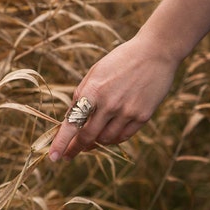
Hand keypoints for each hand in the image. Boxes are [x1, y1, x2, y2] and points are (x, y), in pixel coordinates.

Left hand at [49, 33, 178, 160]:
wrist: (155, 52)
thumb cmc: (121, 60)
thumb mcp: (96, 71)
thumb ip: (82, 93)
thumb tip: (72, 116)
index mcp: (93, 90)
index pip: (73, 123)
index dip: (61, 143)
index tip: (54, 157)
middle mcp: (109, 104)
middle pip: (89, 136)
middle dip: (77, 148)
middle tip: (71, 154)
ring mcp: (128, 111)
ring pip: (107, 139)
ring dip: (97, 142)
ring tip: (92, 141)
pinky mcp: (143, 116)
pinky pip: (124, 136)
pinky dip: (114, 138)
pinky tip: (109, 134)